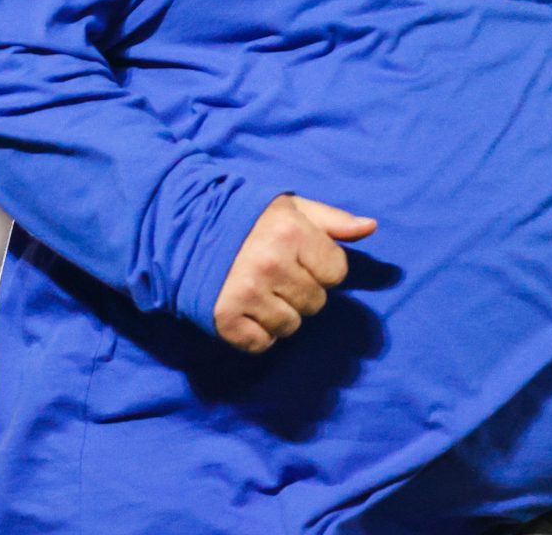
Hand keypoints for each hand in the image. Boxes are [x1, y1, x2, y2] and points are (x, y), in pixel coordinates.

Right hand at [213, 194, 375, 353]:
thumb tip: (370, 227)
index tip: (295, 256)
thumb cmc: (243, 217)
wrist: (181, 228)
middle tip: (271, 272)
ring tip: (257, 289)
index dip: (319, 266)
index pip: (336, 272)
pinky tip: (244, 308)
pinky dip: (256, 333)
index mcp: (290, 232)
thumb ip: (331, 220)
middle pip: (316, 303)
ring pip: (291, 326)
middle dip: (299, 290)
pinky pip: (262, 344)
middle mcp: (270, 264)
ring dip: (278, 313)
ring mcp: (246, 293)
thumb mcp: (289, 207)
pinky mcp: (225, 318)